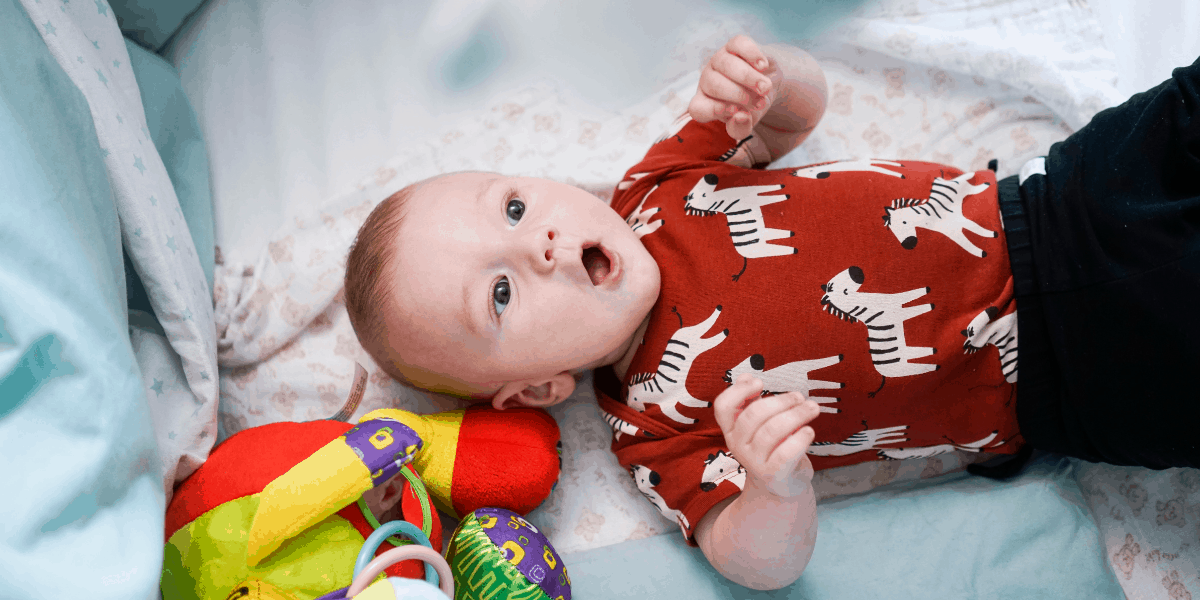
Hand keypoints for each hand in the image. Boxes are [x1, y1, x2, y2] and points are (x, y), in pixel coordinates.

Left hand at [688, 35, 780, 141]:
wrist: (767, 83)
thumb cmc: (752, 106)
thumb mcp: (747, 122)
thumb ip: (741, 127)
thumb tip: (741, 118)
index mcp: (704, 103)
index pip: (698, 108)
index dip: (713, 110)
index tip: (735, 110)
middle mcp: (707, 81)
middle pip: (713, 85)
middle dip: (739, 95)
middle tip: (760, 103)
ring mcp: (718, 60)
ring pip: (726, 65)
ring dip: (748, 78)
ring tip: (765, 88)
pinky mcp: (734, 44)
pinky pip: (739, 44)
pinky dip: (752, 55)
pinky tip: (763, 66)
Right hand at [713, 374, 818, 497]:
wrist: (781, 485)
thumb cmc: (772, 448)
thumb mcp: (760, 424)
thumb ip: (751, 402)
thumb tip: (746, 377)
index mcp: (732, 430)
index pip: (723, 407)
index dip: (738, 391)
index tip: (760, 382)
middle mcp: (737, 445)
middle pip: (752, 416)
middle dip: (780, 401)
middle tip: (800, 397)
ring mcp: (754, 462)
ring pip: (771, 431)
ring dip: (796, 415)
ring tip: (812, 408)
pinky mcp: (773, 474)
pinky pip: (785, 453)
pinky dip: (799, 439)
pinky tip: (809, 431)